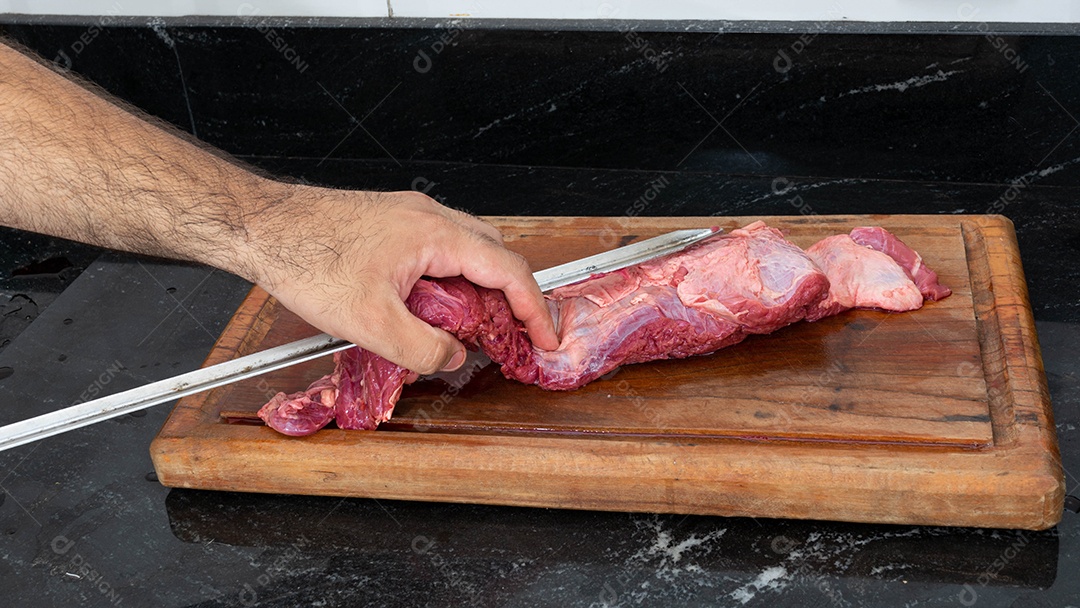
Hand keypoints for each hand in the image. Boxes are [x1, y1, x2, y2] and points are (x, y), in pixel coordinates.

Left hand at [243, 185, 558, 374]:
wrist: (262, 226)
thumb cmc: (307, 260)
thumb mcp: (370, 323)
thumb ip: (421, 348)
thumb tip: (453, 359)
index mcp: (436, 235)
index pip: (508, 270)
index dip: (535, 308)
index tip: (546, 337)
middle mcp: (430, 217)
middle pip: (495, 255)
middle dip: (513, 297)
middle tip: (516, 336)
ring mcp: (410, 217)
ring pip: (467, 250)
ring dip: (480, 289)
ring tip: (474, 328)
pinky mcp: (390, 223)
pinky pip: (439, 250)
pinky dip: (451, 279)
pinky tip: (430, 307)